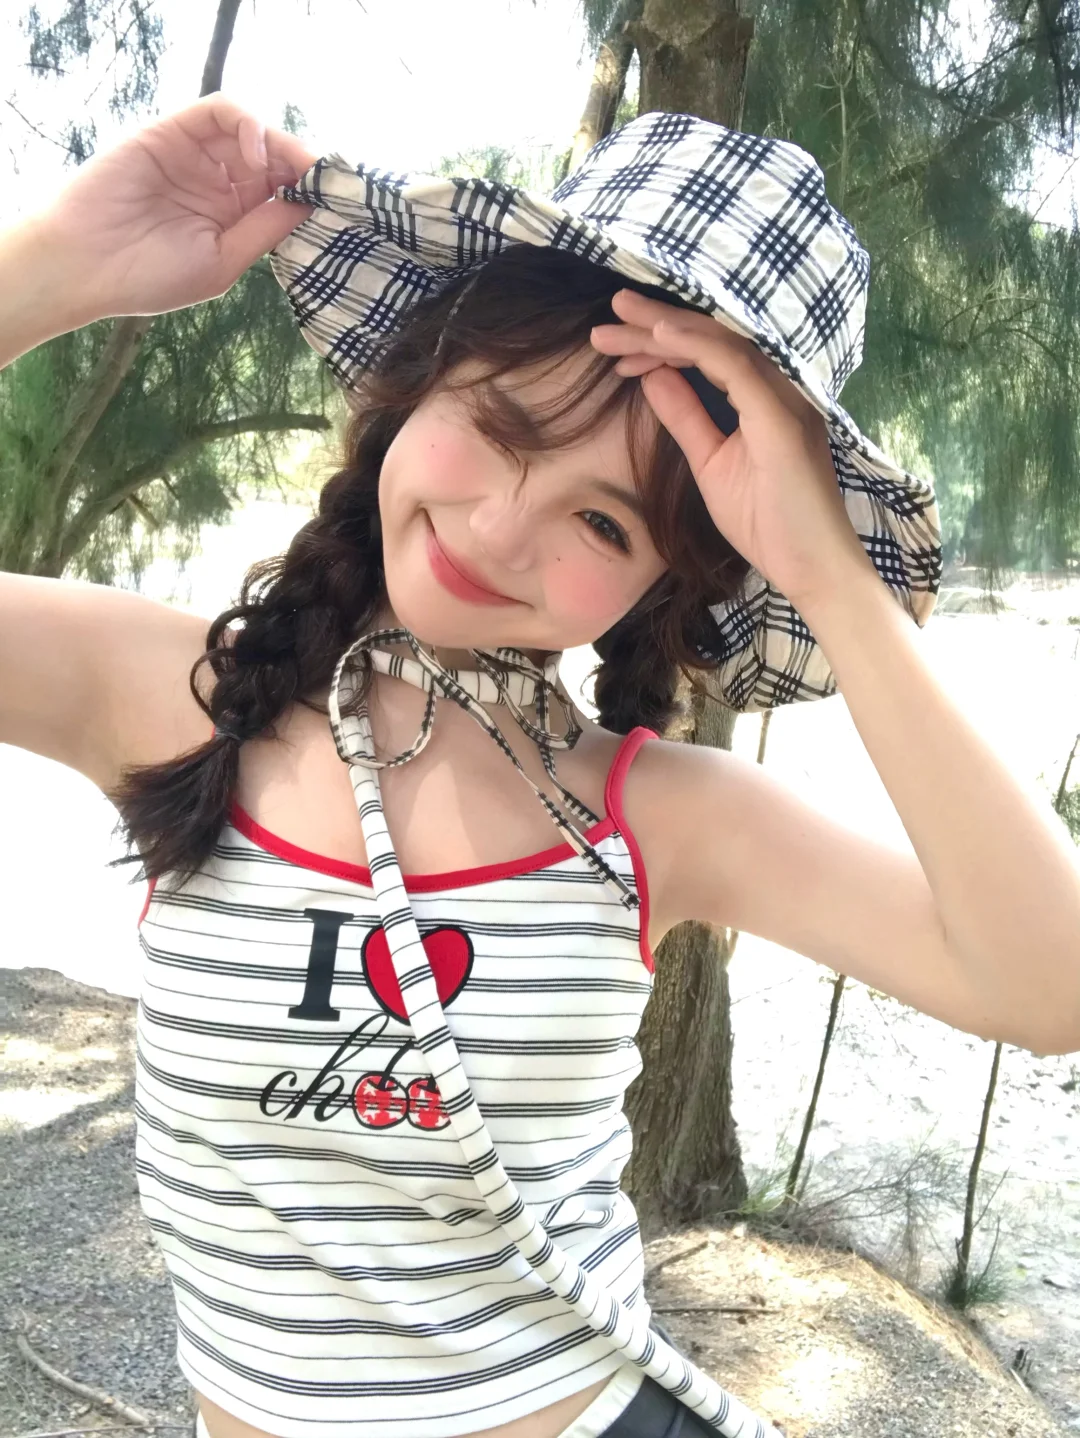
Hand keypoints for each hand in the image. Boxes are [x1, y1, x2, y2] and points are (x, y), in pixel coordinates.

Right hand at [32, 92, 316, 324]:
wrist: (87, 265)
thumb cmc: (150, 276)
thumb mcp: (223, 261)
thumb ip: (265, 229)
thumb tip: (310, 204)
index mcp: (233, 218)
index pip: (282, 193)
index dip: (310, 191)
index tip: (338, 199)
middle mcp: (218, 183)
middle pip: (274, 159)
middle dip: (303, 165)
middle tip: (326, 178)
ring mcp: (197, 155)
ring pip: (251, 131)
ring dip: (280, 144)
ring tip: (293, 167)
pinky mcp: (173, 131)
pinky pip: (219, 110)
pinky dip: (247, 123)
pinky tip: (257, 152)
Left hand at [590, 289, 878, 610]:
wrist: (810, 568)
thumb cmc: (768, 523)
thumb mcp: (710, 463)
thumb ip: (685, 418)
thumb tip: (652, 377)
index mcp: (764, 395)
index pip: (708, 351)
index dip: (659, 342)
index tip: (615, 345)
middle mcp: (779, 384)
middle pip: (712, 336)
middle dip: (655, 322)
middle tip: (609, 312)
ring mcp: (784, 397)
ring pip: (720, 341)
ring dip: (665, 327)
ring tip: (618, 316)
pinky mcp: (780, 417)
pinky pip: (735, 366)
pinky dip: (695, 345)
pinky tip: (657, 335)